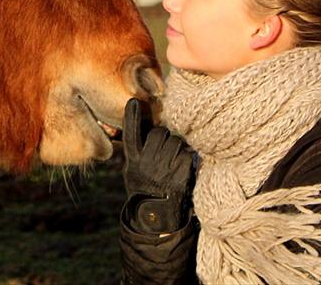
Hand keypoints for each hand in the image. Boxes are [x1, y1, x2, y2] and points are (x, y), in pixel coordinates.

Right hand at [122, 97, 193, 233]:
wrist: (157, 218)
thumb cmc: (146, 189)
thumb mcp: (134, 170)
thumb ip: (139, 151)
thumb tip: (146, 125)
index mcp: (133, 160)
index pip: (131, 133)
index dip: (132, 116)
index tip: (134, 101)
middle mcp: (146, 163)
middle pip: (160, 133)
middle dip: (166, 136)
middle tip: (167, 147)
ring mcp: (163, 170)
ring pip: (176, 141)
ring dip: (179, 147)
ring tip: (176, 158)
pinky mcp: (181, 176)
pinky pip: (189, 154)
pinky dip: (189, 158)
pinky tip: (185, 166)